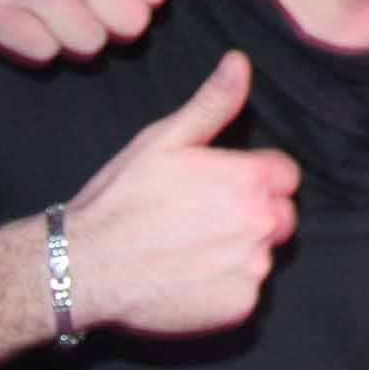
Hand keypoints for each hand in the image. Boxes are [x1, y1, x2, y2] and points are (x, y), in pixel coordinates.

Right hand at [65, 51, 300, 336]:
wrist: (83, 268)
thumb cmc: (120, 199)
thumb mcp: (162, 141)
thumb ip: (212, 104)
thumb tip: (240, 62)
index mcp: (250, 179)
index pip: (285, 175)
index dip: (253, 178)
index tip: (218, 187)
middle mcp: (263, 223)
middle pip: (281, 215)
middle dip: (252, 214)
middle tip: (199, 220)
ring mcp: (255, 268)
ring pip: (264, 254)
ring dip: (238, 252)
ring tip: (189, 250)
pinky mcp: (241, 306)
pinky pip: (247, 292)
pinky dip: (225, 288)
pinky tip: (188, 278)